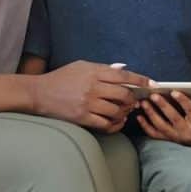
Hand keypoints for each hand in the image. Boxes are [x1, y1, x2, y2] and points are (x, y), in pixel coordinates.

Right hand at [33, 61, 149, 133]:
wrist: (39, 93)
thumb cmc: (61, 78)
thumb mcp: (81, 66)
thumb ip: (102, 68)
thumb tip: (123, 69)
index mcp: (94, 71)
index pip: (123, 75)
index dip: (140, 80)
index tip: (151, 84)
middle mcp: (93, 87)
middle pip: (124, 94)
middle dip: (133, 99)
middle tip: (135, 101)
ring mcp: (88, 103)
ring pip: (117, 111)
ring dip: (124, 113)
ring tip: (124, 112)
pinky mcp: (82, 117)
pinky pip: (105, 124)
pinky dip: (114, 125)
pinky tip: (116, 123)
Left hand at [136, 91, 190, 151]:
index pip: (190, 110)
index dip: (182, 100)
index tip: (174, 91)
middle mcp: (186, 132)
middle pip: (172, 118)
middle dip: (162, 106)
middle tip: (153, 95)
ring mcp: (176, 137)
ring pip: (161, 126)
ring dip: (151, 114)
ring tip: (143, 102)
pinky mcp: (168, 140)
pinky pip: (155, 134)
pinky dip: (145, 126)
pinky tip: (139, 116)